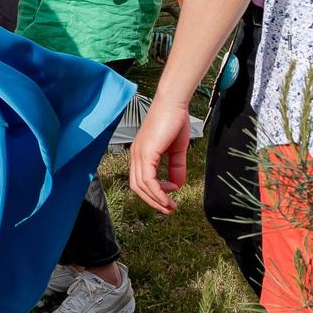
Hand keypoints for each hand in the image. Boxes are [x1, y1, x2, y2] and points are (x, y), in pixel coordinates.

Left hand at [129, 98, 192, 212]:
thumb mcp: (177, 149)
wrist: (174, 103)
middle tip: (168, 210)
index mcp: (141, 154)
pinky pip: (148, 179)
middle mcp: (136, 155)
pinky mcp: (146, 153)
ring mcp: (139, 154)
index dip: (153, 193)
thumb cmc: (174, 121)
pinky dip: (158, 191)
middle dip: (152, 201)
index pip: (140, 181)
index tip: (169, 198)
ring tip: (170, 206)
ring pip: (142, 186)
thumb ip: (176, 166)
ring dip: (156, 199)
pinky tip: (170, 193)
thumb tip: (177, 185)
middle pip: (137, 187)